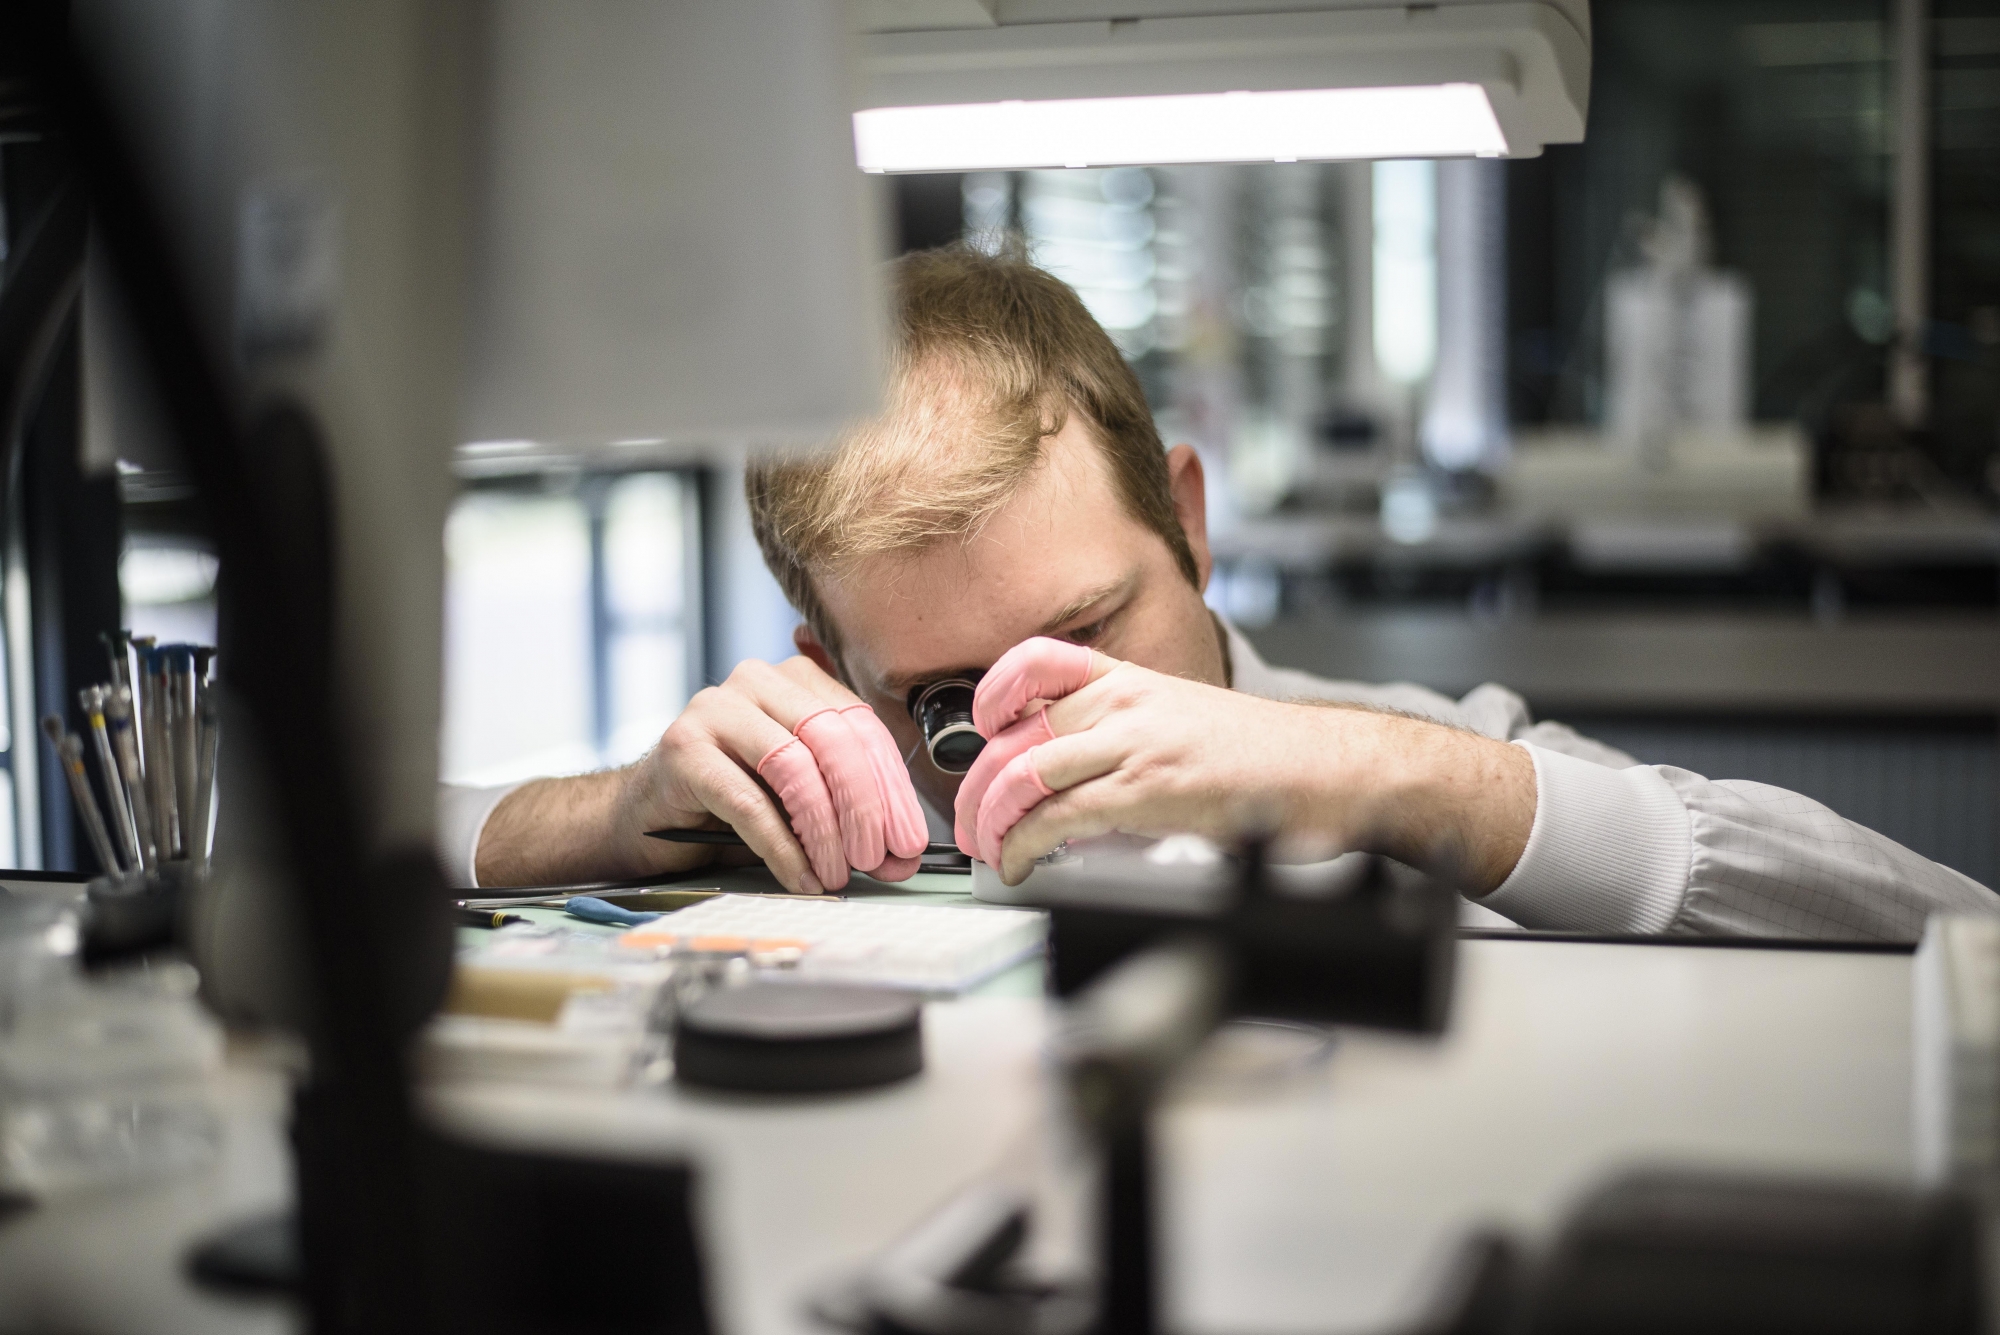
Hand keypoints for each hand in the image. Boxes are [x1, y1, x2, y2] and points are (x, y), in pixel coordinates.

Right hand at [480, 656, 928, 891]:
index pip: (861, 726)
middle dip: (864, 808)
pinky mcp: (683, 750)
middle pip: (832, 739)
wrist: (642, 817)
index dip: (892, 789)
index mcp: (795, 678)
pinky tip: (801, 877)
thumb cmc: (729, 802)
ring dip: (825, 831)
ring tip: (837, 873)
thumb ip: (847, 806)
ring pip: (794, 767)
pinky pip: (749, 803)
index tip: (907, 841)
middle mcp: (755, 680)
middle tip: (878, 860)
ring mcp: (715, 710)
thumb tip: (901, 853)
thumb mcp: (799, 791)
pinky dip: (782, 848)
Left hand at [952, 637, 1535, 890]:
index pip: (1036, 660)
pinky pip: (1054, 817)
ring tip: (990, 853)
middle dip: (975, 791)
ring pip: (1020, 776)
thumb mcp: (1180, 720)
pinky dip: (1023, 847)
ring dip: (990, 824)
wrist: (1323, 770)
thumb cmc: (1260, 758)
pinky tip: (1023, 865)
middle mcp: (1122, 703)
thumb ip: (1124, 736)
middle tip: (970, 829)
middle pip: (1012, 736)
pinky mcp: (1144, 789)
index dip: (992, 691)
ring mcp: (1131, 743)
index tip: (978, 727)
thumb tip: (1068, 780)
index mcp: (1130, 681)